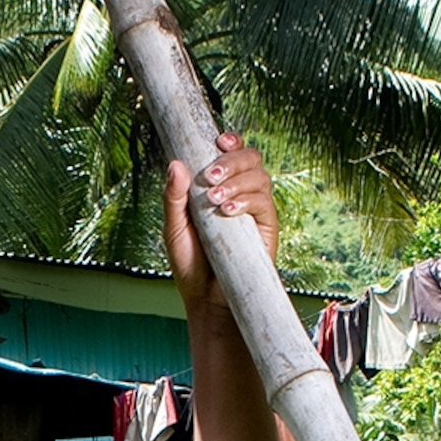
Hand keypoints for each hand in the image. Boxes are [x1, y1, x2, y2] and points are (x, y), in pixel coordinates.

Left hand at [162, 135, 277, 301]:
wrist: (207, 299)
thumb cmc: (191, 263)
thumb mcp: (174, 228)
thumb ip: (173, 198)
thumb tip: (175, 164)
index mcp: (219, 187)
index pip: (232, 153)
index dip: (231, 141)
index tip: (218, 140)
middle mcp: (241, 193)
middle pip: (250, 158)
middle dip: (232, 159)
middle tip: (209, 176)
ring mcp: (255, 209)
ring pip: (260, 176)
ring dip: (236, 180)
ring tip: (214, 200)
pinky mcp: (266, 227)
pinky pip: (264, 202)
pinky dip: (246, 201)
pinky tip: (227, 211)